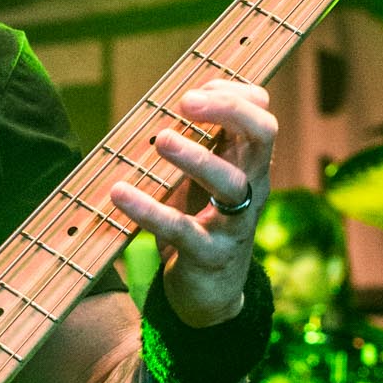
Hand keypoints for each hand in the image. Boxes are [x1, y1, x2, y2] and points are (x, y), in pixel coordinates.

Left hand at [109, 79, 275, 327]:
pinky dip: (149, 210)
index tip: (194, 90)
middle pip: (263, 134)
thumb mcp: (203, 179)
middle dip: (229, 109)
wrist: (208, 293)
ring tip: (161, 140)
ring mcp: (235, 223)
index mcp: (249, 164)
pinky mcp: (211, 255)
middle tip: (186, 101)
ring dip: (196, 157)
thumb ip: (197, 142)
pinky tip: (119, 193)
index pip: (260, 115)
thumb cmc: (201, 222)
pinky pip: (182, 229)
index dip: (234, 94)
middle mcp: (252, 187)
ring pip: (231, 183)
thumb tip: (169, 98)